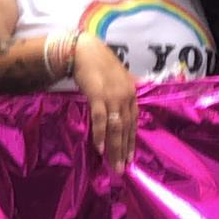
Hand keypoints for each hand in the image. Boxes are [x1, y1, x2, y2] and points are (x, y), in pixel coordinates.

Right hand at [69, 35, 137, 170]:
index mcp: (131, 93)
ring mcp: (112, 97)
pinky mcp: (97, 96)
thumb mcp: (119, 76)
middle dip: (124, 150)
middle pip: (126, 128)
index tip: (129, 158)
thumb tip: (132, 96)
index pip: (133, 122)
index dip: (131, 141)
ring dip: (114, 148)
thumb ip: (125, 88)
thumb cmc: (99, 62)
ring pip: (116, 128)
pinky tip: (99, 148)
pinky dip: (100, 135)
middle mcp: (125, 97)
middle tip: (121, 169)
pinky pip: (100, 119)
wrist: (84, 49)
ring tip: (113, 165)